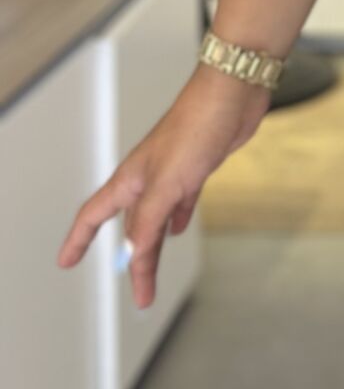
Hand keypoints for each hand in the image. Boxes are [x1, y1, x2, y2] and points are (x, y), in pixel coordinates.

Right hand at [55, 63, 272, 308]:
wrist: (232, 94)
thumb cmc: (196, 127)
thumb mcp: (166, 183)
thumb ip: (149, 220)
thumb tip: (134, 253)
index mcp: (131, 179)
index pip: (93, 215)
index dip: (78, 240)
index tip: (66, 262)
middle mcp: (147, 176)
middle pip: (132, 227)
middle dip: (134, 261)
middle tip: (141, 294)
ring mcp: (173, 171)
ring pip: (156, 217)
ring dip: (154, 244)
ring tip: (153, 268)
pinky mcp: (198, 167)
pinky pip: (181, 200)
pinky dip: (178, 217)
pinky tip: (180, 227)